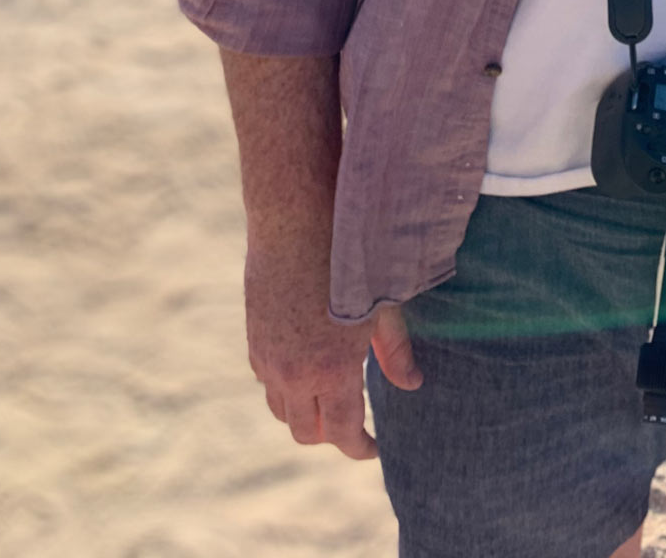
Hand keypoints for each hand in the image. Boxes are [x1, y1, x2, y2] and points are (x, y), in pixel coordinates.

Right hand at [244, 247, 421, 458]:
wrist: (297, 218)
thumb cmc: (349, 255)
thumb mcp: (383, 304)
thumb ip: (395, 351)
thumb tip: (412, 384)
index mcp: (331, 370)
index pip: (342, 433)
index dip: (359, 448)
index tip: (374, 448)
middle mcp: (294, 373)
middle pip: (306, 432)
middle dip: (331, 435)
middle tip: (354, 423)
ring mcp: (269, 357)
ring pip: (280, 409)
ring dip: (304, 411)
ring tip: (329, 395)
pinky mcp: (253, 337)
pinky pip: (266, 379)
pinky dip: (284, 384)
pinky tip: (304, 364)